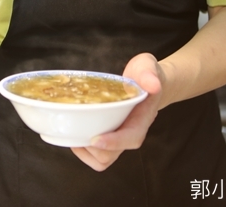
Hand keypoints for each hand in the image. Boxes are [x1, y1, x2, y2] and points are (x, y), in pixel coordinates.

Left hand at [71, 53, 163, 171]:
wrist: (146, 80)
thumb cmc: (145, 74)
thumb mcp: (147, 66)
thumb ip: (149, 73)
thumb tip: (153, 84)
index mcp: (141, 119)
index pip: (131, 138)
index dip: (113, 142)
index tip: (95, 139)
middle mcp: (129, 133)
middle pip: (111, 155)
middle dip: (91, 148)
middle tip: (76, 130)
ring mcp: (118, 136)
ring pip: (102, 159)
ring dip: (85, 152)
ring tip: (73, 134)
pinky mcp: (109, 135)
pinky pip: (96, 154)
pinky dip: (83, 150)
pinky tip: (75, 133)